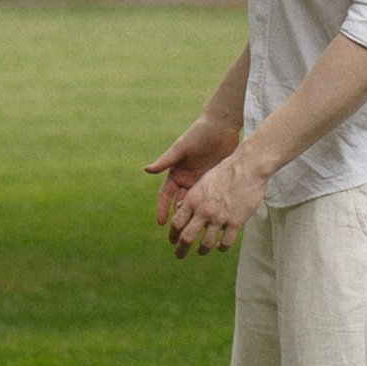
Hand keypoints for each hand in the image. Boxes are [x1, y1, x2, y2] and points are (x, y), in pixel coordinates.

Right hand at [144, 114, 243, 237]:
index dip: (162, 209)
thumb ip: (165, 160)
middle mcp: (187, 181)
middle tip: (176, 238)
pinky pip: (210, 202)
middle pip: (180, 205)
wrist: (221, 127)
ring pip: (195, 207)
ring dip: (194, 220)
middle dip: (178, 221)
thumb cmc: (198, 134)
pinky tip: (212, 225)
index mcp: (176, 173)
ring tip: (194, 236)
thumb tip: (146, 169)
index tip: (161, 224)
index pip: (166, 196)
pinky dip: (209, 213)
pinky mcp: (215, 184)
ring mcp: (202, 184)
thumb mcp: (181, 148)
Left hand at [162, 141, 269, 257]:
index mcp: (193, 199)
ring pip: (206, 244)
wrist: (247, 167)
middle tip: (179, 255)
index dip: (173, 235)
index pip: (177, 223)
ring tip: (200, 251)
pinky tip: (220, 247)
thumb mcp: (202, 182)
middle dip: (181, 250)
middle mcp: (204, 210)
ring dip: (202, 250)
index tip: (172, 241)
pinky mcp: (235, 222)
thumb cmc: (224, 172)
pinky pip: (225, 243)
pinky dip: (221, 247)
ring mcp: (220, 217)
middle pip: (187, 237)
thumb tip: (183, 211)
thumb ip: (193, 198)